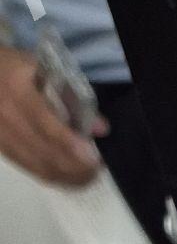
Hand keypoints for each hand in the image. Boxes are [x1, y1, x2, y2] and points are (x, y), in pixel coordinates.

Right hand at [0, 44, 104, 185]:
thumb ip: (71, 97)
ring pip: (39, 167)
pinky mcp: (1, 148)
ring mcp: (0, 135)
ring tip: (89, 175)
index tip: (94, 158)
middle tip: (98, 168)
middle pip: (45, 153)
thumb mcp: (40, 70)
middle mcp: (5, 115)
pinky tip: (70, 175)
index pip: (46, 124)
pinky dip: (54, 176)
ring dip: (68, 177)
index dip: (71, 145)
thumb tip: (100, 128)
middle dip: (77, 167)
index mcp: (17, 90)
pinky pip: (30, 169)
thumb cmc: (12, 67)